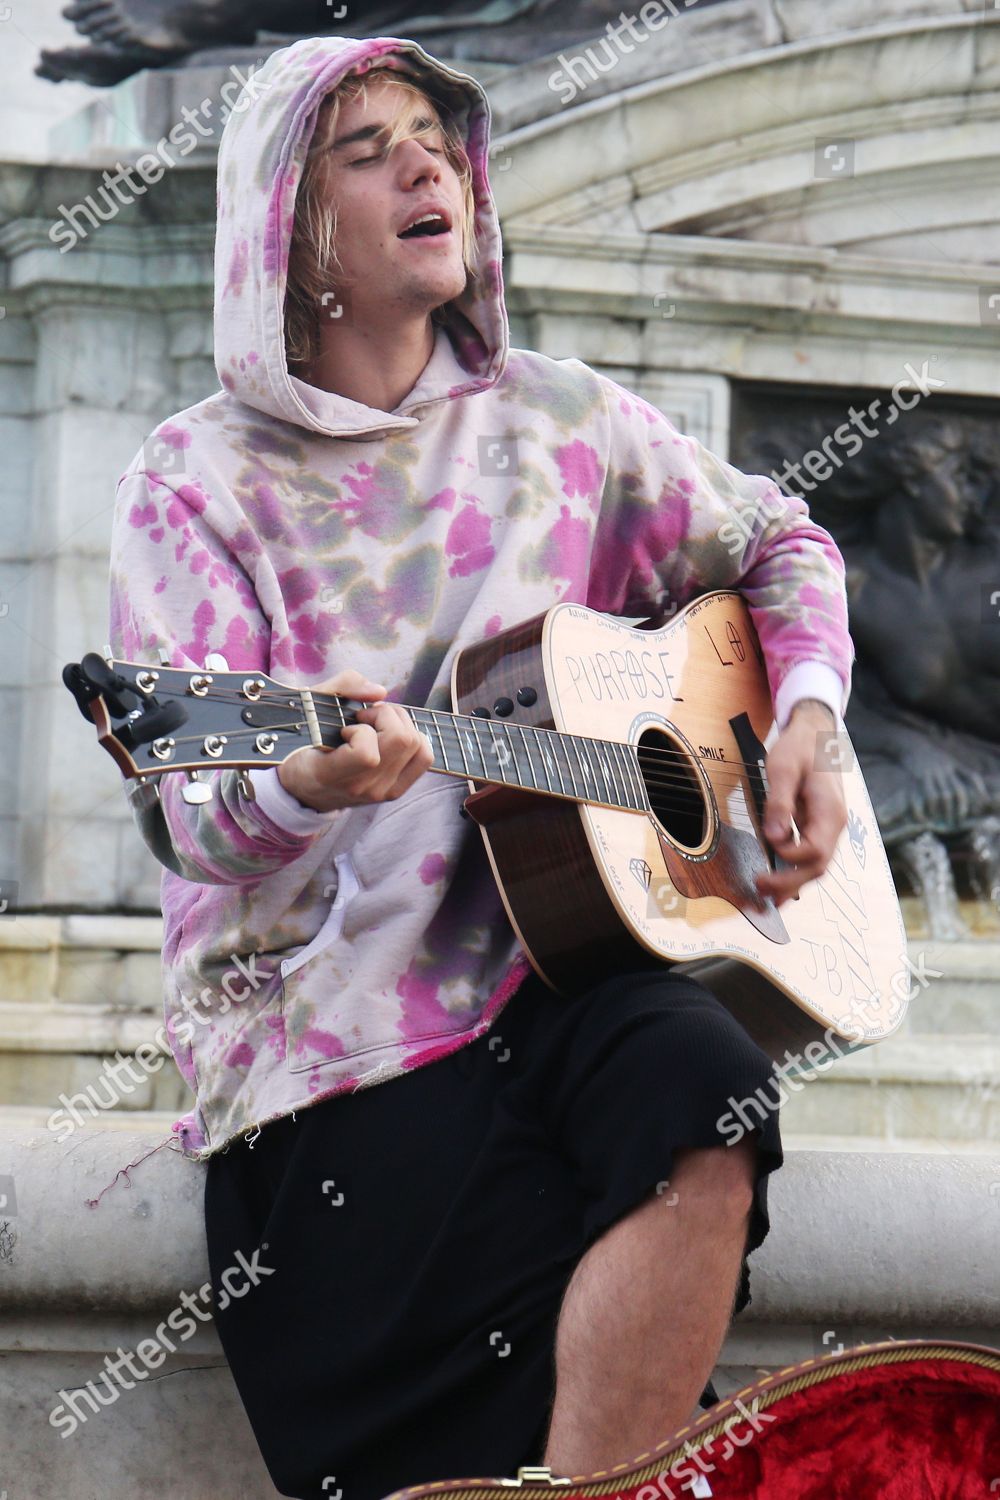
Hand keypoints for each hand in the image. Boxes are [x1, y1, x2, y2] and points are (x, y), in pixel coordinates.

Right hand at [277, 669, 434, 812]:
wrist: (304, 787)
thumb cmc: (303, 742)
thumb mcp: (309, 707)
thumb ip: (341, 688)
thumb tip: (381, 692)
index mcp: (331, 774)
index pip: (367, 755)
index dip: (362, 731)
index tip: (346, 728)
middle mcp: (361, 787)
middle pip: (401, 741)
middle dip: (386, 715)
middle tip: (365, 717)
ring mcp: (381, 793)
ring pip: (417, 745)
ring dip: (400, 724)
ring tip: (377, 725)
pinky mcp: (396, 791)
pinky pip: (424, 757)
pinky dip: (414, 739)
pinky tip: (392, 736)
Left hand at [754, 701, 847, 906]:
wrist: (815, 734)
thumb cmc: (799, 749)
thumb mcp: (783, 770)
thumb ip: (779, 804)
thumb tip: (773, 837)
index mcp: (830, 812)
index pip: (814, 849)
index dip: (789, 855)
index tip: (768, 846)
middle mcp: (834, 824)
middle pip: (818, 865)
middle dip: (790, 883)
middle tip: (762, 892)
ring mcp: (828, 827)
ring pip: (816, 864)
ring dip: (793, 882)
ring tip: (768, 897)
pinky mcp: (818, 826)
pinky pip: (810, 854)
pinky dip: (795, 870)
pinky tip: (779, 880)